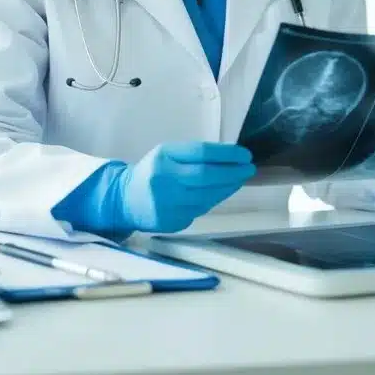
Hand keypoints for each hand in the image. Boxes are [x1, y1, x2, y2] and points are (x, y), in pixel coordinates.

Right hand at [117, 142, 255, 233]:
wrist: (125, 199)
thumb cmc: (154, 172)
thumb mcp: (168, 155)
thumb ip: (195, 156)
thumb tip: (232, 159)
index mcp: (164, 156)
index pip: (202, 152)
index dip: (228, 154)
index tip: (245, 155)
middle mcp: (163, 179)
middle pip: (207, 176)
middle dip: (233, 173)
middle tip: (249, 169)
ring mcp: (166, 203)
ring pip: (207, 196)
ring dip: (228, 188)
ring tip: (239, 179)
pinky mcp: (170, 221)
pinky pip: (200, 209)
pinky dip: (214, 200)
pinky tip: (221, 193)